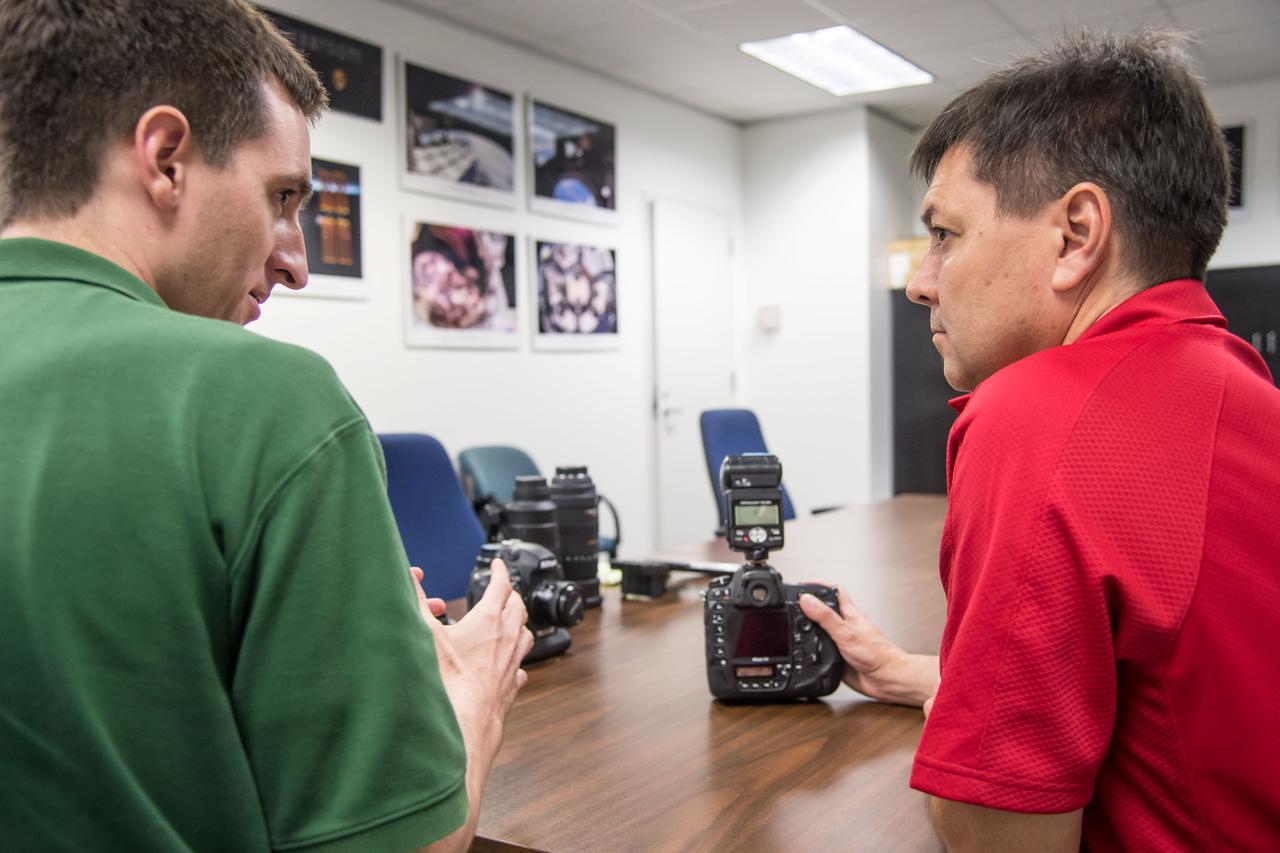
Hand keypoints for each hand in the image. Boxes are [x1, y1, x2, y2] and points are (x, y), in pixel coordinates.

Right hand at [413, 560, 533, 851]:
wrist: (463, 730)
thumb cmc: (447, 685)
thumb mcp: (425, 635)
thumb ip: (413, 601)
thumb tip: (406, 576)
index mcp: (489, 622)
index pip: (502, 586)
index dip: (501, 571)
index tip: (500, 564)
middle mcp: (507, 641)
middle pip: (518, 609)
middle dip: (511, 595)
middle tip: (504, 590)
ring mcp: (511, 667)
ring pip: (524, 637)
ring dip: (518, 625)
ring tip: (511, 622)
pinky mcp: (509, 691)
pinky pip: (519, 670)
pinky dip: (515, 662)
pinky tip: (510, 667)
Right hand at [799, 585, 938, 707]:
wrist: (885, 678)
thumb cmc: (876, 654)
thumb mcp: (846, 632)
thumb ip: (825, 617)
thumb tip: (807, 600)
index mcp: (849, 614)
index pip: (834, 591)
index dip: (818, 585)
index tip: (803, 584)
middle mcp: (845, 625)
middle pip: (825, 610)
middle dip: (810, 607)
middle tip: (796, 605)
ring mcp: (842, 641)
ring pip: (822, 630)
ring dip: (810, 629)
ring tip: (797, 625)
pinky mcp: (839, 656)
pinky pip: (822, 650)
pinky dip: (813, 649)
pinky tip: (808, 651)